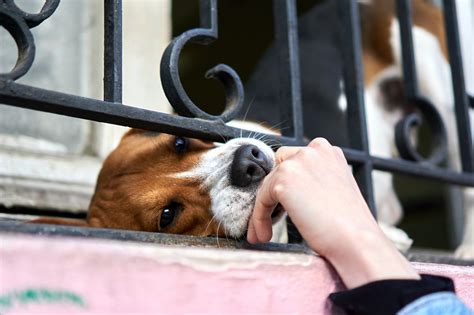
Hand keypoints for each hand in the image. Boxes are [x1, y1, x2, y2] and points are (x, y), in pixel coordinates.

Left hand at [247, 138, 418, 287]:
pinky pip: (261, 199)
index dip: (288, 186)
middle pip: (278, 167)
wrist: (356, 241)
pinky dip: (259, 218)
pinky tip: (265, 235)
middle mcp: (314, 150)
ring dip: (264, 210)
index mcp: (328, 151)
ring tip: (265, 233)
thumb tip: (290, 191)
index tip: (284, 209)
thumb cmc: (349, 226)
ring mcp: (299, 162)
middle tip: (273, 219)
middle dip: (273, 193)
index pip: (294, 160)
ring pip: (268, 185)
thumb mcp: (334, 190)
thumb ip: (313, 181)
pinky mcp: (284, 178)